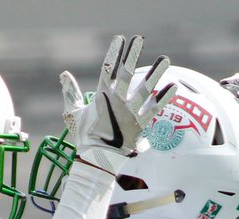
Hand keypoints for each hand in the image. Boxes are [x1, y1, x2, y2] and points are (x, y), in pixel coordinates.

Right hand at [60, 34, 177, 174]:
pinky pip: (156, 108)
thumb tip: (64, 74)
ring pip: (145, 88)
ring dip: (155, 73)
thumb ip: (71, 93)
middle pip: (126, 73)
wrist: (97, 159)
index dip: (114, 53)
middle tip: (139, 39)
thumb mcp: (74, 113)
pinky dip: (165, 97)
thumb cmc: (85, 137)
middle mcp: (117, 100)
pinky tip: (174, 85)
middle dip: (132, 54)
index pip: (108, 68)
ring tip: (164, 59)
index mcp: (102, 96)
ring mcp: (130, 112)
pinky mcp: (141, 124)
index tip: (121, 39)